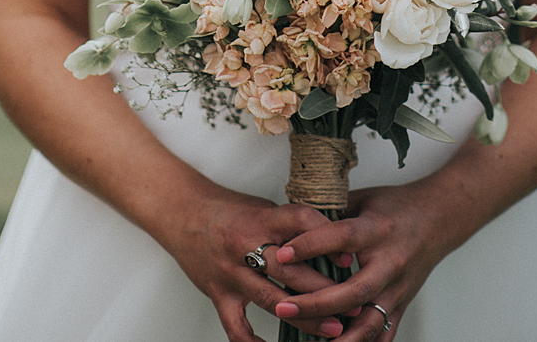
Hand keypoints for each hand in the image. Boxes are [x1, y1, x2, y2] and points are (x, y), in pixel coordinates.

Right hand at [154, 182, 356, 341]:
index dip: (327, 240)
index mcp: (262, 218)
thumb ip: (290, 225)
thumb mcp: (262, 207)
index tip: (349, 258)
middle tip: (354, 303)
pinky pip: (236, 326)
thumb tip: (330, 237)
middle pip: (291, 269)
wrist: (182, 211)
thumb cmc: (227, 209)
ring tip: (332, 330)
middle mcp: (246, 245)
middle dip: (325, 289)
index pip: (300, 223)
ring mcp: (231, 273)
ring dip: (305, 317)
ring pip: (272, 299)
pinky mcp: (218, 294)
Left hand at [272, 183, 450, 339]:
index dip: (311, 245)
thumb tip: (295, 222)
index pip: (341, 238)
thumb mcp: (363, 199)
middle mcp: (389, 263)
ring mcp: (398, 289)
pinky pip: (382, 335)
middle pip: (352, 291)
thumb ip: (332, 212)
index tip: (283, 253)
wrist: (438, 218)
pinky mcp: (402, 304)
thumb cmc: (397, 206)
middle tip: (284, 306)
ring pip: (368, 322)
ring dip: (338, 337)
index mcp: (377, 230)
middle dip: (315, 303)